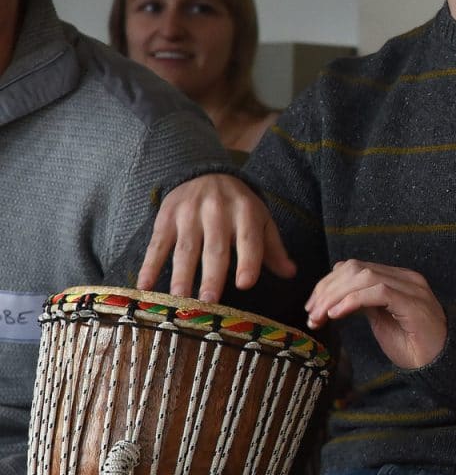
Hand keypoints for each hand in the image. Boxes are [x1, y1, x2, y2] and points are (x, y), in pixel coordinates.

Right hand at [138, 174, 296, 302]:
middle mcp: (217, 212)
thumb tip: (291, 274)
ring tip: (180, 298)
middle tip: (209, 301)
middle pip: (215, 248)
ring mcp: (189, 215)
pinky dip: (150, 265)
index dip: (248, 261)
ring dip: (182, 275)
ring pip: (185, 248)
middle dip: (212, 275)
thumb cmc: (239, 205)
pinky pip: (157, 244)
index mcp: (246, 213)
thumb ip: (273, 248)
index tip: (245, 284)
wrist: (205, 173)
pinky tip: (145, 284)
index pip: (249, 239)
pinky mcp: (166, 219)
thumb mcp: (261, 219)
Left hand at [305, 261, 446, 369]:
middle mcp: (405, 278)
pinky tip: (337, 314)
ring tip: (320, 316)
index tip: (312, 306)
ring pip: (364, 277)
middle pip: (355, 268)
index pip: (355, 267)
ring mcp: (412, 288)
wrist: (438, 365)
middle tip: (312, 313)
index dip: (328, 283)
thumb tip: (336, 296)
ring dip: (334, 296)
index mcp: (397, 278)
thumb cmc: (411, 345)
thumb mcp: (380, 319)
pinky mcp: (413, 303)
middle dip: (326, 290)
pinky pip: (379, 292)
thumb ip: (364, 302)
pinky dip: (352, 301)